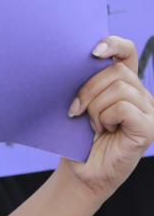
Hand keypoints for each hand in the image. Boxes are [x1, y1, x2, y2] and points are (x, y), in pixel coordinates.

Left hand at [60, 36, 153, 199]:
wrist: (80, 171)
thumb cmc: (77, 137)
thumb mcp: (78, 103)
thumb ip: (84, 82)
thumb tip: (70, 60)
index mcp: (124, 83)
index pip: (126, 51)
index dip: (112, 44)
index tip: (92, 51)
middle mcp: (141, 94)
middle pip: (116, 72)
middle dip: (87, 89)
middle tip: (75, 110)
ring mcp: (148, 110)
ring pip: (118, 89)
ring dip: (95, 108)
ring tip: (92, 124)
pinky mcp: (148, 127)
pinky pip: (123, 108)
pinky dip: (106, 118)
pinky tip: (103, 130)